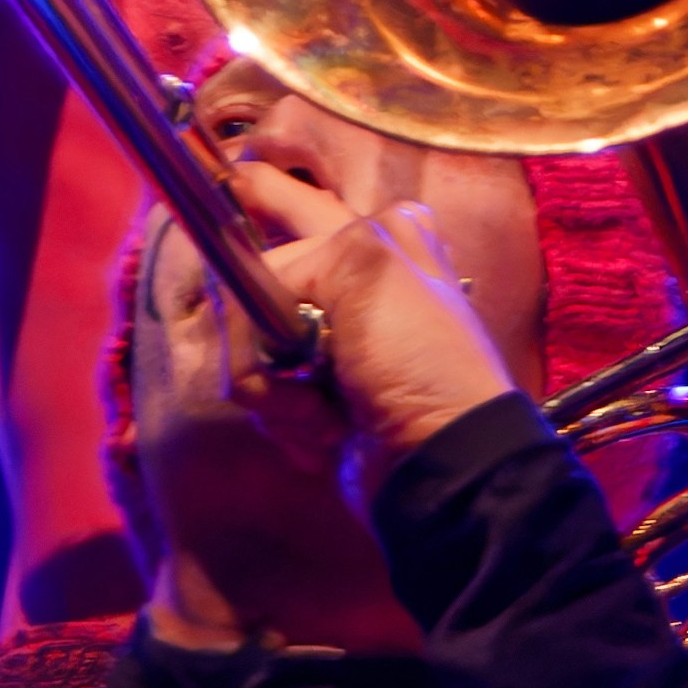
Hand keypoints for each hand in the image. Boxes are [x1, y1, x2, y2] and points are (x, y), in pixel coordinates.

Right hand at [143, 138, 521, 498]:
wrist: (437, 459)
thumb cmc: (414, 357)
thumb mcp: (366, 269)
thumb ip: (295, 257)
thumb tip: (250, 300)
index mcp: (376, 235)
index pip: (276, 228)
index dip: (252, 276)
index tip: (250, 306)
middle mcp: (353, 282)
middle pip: (253, 292)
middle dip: (253, 340)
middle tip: (283, 365)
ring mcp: (333, 343)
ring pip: (251, 351)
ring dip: (275, 393)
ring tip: (322, 414)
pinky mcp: (317, 396)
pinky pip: (265, 397)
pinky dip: (287, 423)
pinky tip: (327, 436)